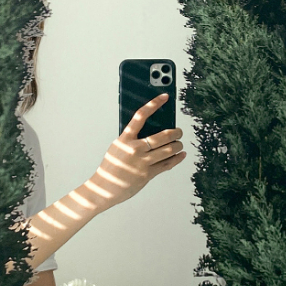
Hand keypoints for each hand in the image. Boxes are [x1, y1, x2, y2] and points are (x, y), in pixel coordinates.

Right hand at [87, 93, 185, 209]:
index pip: (141, 115)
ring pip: (168, 150)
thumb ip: (133, 139)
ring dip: (178, 145)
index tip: (165, 96)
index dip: (154, 104)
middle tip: (179, 131)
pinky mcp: (148, 174)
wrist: (104, 188)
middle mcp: (134, 149)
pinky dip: (177, 158)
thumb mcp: (118, 147)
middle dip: (175, 132)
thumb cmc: (112, 166)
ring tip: (179, 143)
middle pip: (162, 135)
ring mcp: (142, 162)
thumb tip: (154, 130)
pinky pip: (167, 164)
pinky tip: (181, 154)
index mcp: (124, 139)